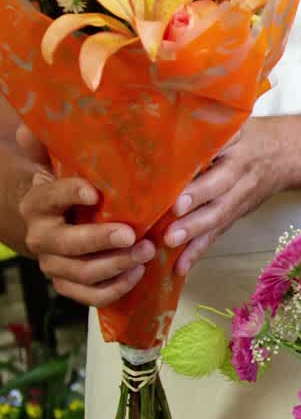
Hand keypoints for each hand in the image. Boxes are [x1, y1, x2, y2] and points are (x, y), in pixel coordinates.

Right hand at [16, 126, 153, 306]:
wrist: (60, 221)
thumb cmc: (74, 187)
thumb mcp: (65, 162)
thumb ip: (56, 143)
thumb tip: (39, 123)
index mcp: (38, 202)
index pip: (49, 196)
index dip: (68, 193)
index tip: (93, 190)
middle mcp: (41, 235)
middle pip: (65, 243)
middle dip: (99, 239)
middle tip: (131, 233)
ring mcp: (54, 264)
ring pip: (79, 272)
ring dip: (114, 265)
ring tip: (146, 252)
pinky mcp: (69, 284)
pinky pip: (89, 295)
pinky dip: (114, 289)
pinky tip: (138, 274)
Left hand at [164, 121, 283, 274]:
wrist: (288, 153)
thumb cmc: (251, 135)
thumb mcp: (235, 125)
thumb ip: (206, 129)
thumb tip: (160, 129)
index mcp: (239, 152)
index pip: (219, 169)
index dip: (200, 187)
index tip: (178, 201)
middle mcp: (241, 178)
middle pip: (219, 201)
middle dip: (195, 219)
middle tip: (170, 233)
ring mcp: (240, 199)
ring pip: (219, 220)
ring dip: (195, 237)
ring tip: (172, 248)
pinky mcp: (236, 214)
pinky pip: (219, 233)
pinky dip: (200, 250)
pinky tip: (183, 266)